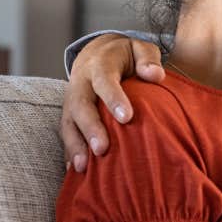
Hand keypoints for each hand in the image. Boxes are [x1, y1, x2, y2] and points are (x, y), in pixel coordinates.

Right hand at [61, 34, 163, 171]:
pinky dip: (69, 152)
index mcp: (100, 65)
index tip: (127, 117)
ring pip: (68, 123)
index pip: (104, 81)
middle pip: (81, 106)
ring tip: (83, 168)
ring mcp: (71, 101)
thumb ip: (148, 59)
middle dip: (90, 128)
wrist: (98, 54)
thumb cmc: (126, 56)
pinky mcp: (69, 116)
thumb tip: (155, 75)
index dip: (113, 98)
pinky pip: (66, 134)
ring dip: (75, 145)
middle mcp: (81, 84)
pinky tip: (75, 172)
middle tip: (102, 149)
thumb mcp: (140, 49)